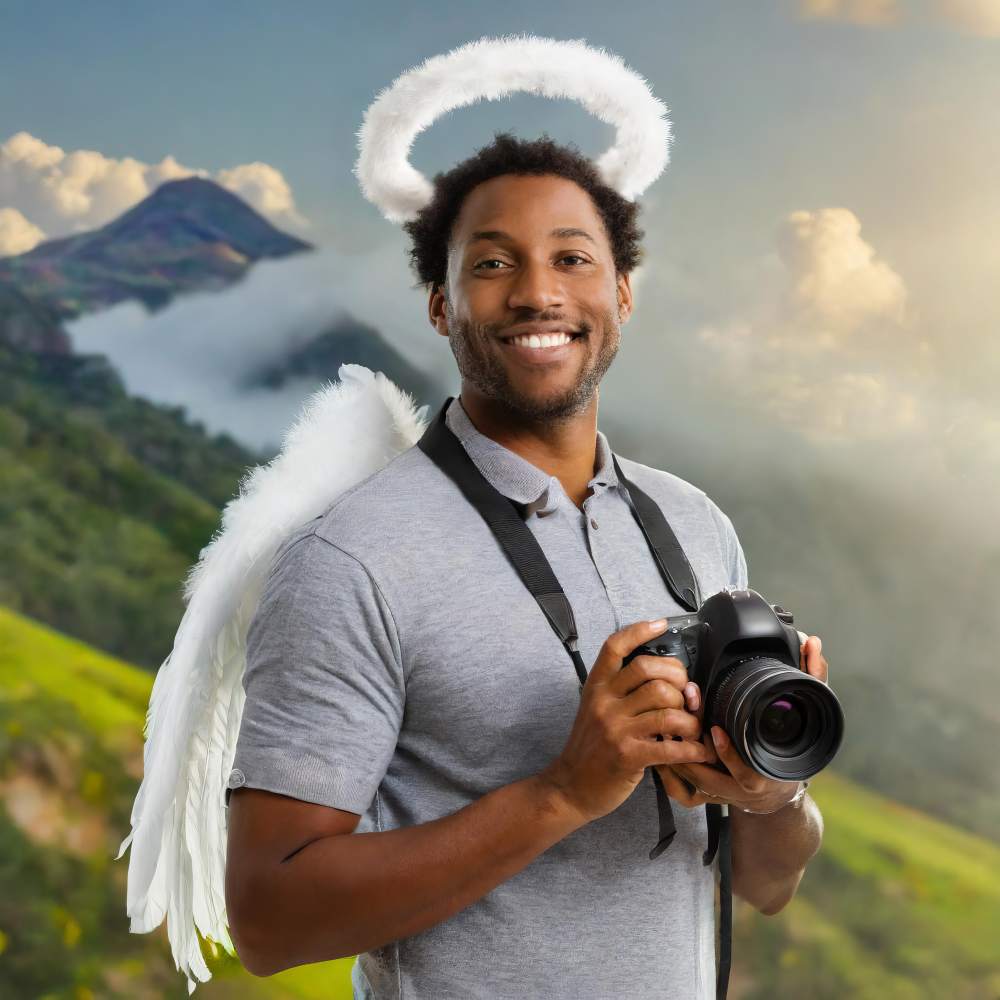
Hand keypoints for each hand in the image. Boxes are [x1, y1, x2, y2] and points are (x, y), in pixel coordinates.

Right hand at [538, 619, 714, 824]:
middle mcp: (603, 703)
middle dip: (678, 680)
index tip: (661, 624)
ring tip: (693, 728)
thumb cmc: (590, 747)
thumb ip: (624, 693)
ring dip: (690, 719)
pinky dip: (692, 749)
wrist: (570, 787)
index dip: (639, 630)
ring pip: (666, 707)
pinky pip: (671, 746)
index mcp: (596, 687)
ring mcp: (615, 728)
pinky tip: (698, 751)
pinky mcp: (628, 756)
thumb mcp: (596, 710)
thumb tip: (672, 684)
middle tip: (687, 695)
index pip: (615, 647)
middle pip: (649, 672)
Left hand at [655, 634, 828, 810]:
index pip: (744, 770)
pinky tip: (661, 747)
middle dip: (691, 748)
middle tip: (675, 720)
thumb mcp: (808, 711)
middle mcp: (743, 787)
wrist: (778, 789)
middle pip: (711, 775)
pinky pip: (683, 792)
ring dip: (675, 756)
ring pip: (691, 784)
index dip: (728, 753)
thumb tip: (812, 643)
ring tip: (663, 728)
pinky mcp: (707, 796)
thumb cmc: (790, 745)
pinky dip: (670, 772)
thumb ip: (812, 676)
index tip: (714, 730)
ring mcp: (723, 794)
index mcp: (765, 771)